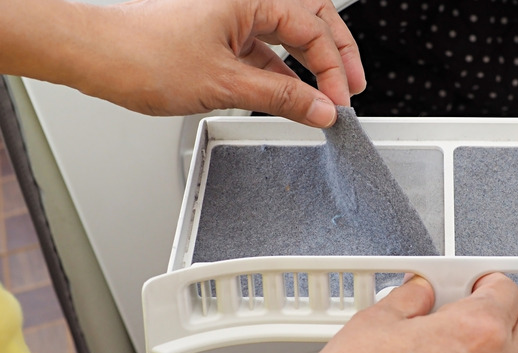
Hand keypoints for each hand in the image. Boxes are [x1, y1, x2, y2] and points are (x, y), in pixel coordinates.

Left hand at [1, 0, 364, 126]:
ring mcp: (230, 17)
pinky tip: (290, 95)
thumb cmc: (143, 55)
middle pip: (308, 21)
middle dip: (335, 55)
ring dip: (308, 66)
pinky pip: (261, 51)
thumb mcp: (225, 84)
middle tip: (353, 87)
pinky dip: (280, 73)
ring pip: (286, 36)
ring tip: (328, 95)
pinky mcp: (218, 35)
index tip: (341, 101)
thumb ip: (282, 97)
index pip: (311, 29)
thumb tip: (322, 109)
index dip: (333, 68)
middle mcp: (243, 0)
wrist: (95, 57)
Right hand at [290, 273, 517, 352]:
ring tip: (475, 339)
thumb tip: (422, 291)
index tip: (473, 284)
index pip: (509, 289)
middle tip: (485, 305)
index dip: (486, 281)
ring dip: (513, 344)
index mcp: (479, 331)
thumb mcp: (381, 317)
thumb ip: (414, 296)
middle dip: (514, 308)